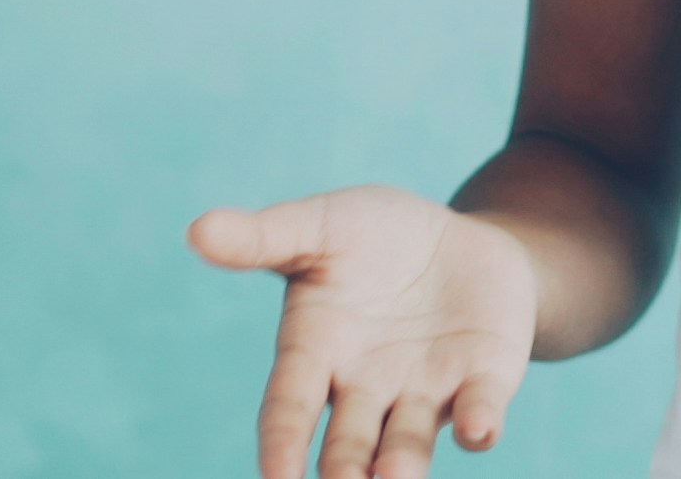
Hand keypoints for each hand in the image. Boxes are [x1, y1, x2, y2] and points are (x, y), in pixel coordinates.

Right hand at [188, 185, 539, 477]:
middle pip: (350, 442)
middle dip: (346, 468)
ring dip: (404, 462)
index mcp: (316, 353)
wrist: (456, 240)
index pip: (289, 407)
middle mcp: (366, 388)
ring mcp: (425, 391)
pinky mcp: (483, 380)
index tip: (276, 475)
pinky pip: (481, 409)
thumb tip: (197, 230)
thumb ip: (266, 238)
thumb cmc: (373, 236)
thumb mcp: (322, 225)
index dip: (281, 442)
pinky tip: (480, 430)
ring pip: (410, 441)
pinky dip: (481, 422)